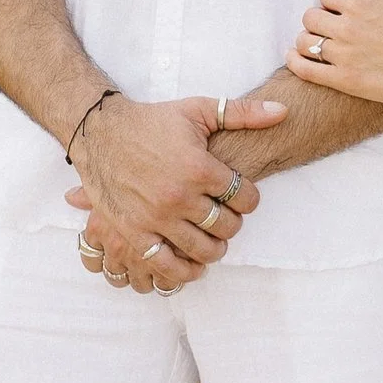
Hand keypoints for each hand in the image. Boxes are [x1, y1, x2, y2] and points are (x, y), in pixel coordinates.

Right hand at [66, 94, 284, 291]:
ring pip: (203, 249)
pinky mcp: (134, 232)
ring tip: (213, 241)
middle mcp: (179, 196)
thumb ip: (243, 113)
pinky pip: (166, 264)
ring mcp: (156, 217)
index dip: (249, 199)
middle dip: (233, 223)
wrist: (100, 131)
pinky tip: (193, 266)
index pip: (244, 197)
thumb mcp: (197, 111)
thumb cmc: (151, 121)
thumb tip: (282, 111)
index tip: (242, 197)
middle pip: (227, 226)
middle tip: (227, 218)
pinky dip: (185, 271)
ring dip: (215, 248)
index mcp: (199, 168)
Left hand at [287, 0, 382, 107]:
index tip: (341, 11)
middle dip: (318, 19)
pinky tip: (297, 59)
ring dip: (308, 40)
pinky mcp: (344, 80)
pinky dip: (296, 62)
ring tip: (317, 44)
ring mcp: (344, 55)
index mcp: (361, 4)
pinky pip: (305, 69)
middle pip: (310, 17)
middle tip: (329, 28)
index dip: (332, 1)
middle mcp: (348, 28)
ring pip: (304, 42)